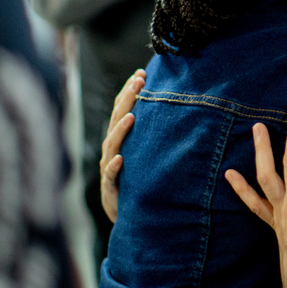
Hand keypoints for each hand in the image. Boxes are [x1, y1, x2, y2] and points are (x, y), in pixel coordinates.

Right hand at [100, 69, 144, 223]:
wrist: (127, 214)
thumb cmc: (138, 180)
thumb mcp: (146, 155)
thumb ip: (153, 135)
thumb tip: (176, 110)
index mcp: (120, 140)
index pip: (122, 110)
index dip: (129, 91)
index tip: (142, 73)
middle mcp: (112, 150)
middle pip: (117, 120)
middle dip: (127, 99)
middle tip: (139, 81)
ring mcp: (109, 167)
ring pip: (112, 145)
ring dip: (121, 130)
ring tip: (131, 116)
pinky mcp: (110, 188)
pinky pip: (111, 176)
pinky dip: (114, 166)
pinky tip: (121, 158)